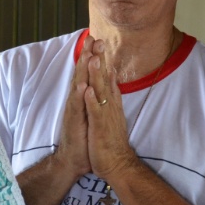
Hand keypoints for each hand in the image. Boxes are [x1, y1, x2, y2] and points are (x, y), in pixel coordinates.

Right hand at [54, 36, 92, 177]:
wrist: (74, 160)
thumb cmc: (84, 136)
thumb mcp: (91, 112)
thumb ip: (95, 96)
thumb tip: (101, 81)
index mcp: (83, 97)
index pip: (87, 73)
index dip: (91, 56)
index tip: (96, 39)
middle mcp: (76, 100)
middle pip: (81, 73)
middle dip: (87, 55)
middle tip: (92, 37)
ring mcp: (74, 110)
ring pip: (78, 85)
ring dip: (82, 70)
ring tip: (87, 54)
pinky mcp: (74, 122)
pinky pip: (77, 107)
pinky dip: (80, 96)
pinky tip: (83, 86)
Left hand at [84, 39, 135, 178]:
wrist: (117, 163)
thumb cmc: (111, 139)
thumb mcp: (112, 113)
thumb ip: (112, 94)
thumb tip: (113, 76)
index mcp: (110, 102)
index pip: (106, 76)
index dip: (102, 59)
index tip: (98, 41)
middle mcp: (109, 105)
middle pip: (104, 78)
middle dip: (100, 59)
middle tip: (98, 40)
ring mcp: (105, 115)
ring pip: (100, 92)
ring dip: (97, 75)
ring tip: (94, 57)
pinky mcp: (100, 127)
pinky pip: (95, 112)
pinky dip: (91, 100)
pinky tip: (87, 89)